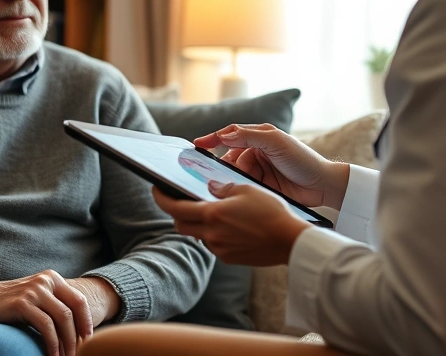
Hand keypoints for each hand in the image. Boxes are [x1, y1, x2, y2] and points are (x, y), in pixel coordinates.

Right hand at [0, 271, 114, 355]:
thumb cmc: (13, 304)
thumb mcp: (38, 299)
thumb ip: (55, 305)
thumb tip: (77, 328)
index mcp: (53, 278)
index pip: (79, 300)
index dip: (86, 321)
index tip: (89, 339)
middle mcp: (45, 281)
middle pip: (72, 310)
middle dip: (78, 335)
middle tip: (79, 352)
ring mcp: (34, 291)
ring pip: (61, 319)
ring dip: (67, 342)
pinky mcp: (22, 303)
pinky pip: (45, 326)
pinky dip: (52, 344)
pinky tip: (52, 355)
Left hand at [152, 182, 311, 265]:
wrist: (289, 241)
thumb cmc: (271, 212)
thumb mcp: (247, 189)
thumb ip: (223, 188)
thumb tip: (210, 188)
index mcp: (212, 214)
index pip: (174, 208)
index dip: (161, 198)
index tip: (156, 189)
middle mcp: (211, 234)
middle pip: (180, 225)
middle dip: (177, 212)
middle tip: (180, 200)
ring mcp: (219, 249)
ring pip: (197, 235)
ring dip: (197, 224)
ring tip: (210, 211)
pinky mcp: (229, 258)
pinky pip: (213, 244)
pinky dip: (213, 234)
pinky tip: (228, 225)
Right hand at [195, 123, 350, 209]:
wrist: (323, 186)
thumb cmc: (303, 159)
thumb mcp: (276, 142)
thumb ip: (249, 136)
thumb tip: (224, 135)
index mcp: (259, 136)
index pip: (231, 134)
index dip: (213, 139)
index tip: (197, 145)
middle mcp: (257, 151)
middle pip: (230, 157)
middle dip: (223, 165)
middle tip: (213, 175)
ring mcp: (259, 170)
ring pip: (235, 173)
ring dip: (232, 179)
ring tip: (230, 187)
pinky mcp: (261, 187)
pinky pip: (243, 186)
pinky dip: (239, 190)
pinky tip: (237, 195)